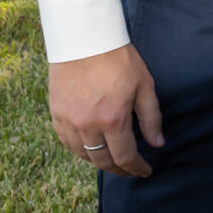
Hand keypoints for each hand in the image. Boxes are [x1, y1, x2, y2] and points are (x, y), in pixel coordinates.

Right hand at [49, 43, 163, 176]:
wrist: (84, 41)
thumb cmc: (119, 60)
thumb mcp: (144, 85)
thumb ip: (151, 118)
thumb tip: (157, 144)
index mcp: (113, 119)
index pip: (125, 156)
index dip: (137, 168)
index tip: (146, 171)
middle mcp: (88, 126)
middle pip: (102, 161)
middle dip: (120, 170)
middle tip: (131, 171)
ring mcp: (69, 122)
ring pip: (83, 156)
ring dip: (99, 162)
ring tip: (114, 160)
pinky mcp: (56, 116)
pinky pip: (68, 143)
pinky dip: (80, 151)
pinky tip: (91, 149)